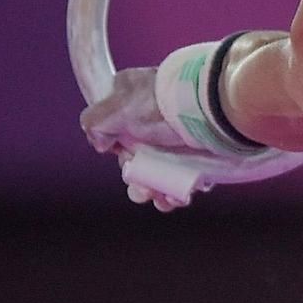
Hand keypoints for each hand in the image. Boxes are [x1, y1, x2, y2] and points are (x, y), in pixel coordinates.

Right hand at [80, 66, 198, 211]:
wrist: (207, 105)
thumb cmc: (158, 105)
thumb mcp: (114, 107)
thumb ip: (95, 124)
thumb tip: (101, 145)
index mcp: (131, 104)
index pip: (117, 135)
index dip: (120, 154)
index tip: (128, 161)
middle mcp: (153, 121)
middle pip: (137, 160)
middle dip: (137, 181)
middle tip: (144, 190)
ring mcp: (176, 137)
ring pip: (159, 174)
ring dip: (155, 192)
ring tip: (161, 198)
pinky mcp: (197, 152)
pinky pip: (182, 178)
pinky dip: (176, 192)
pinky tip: (176, 198)